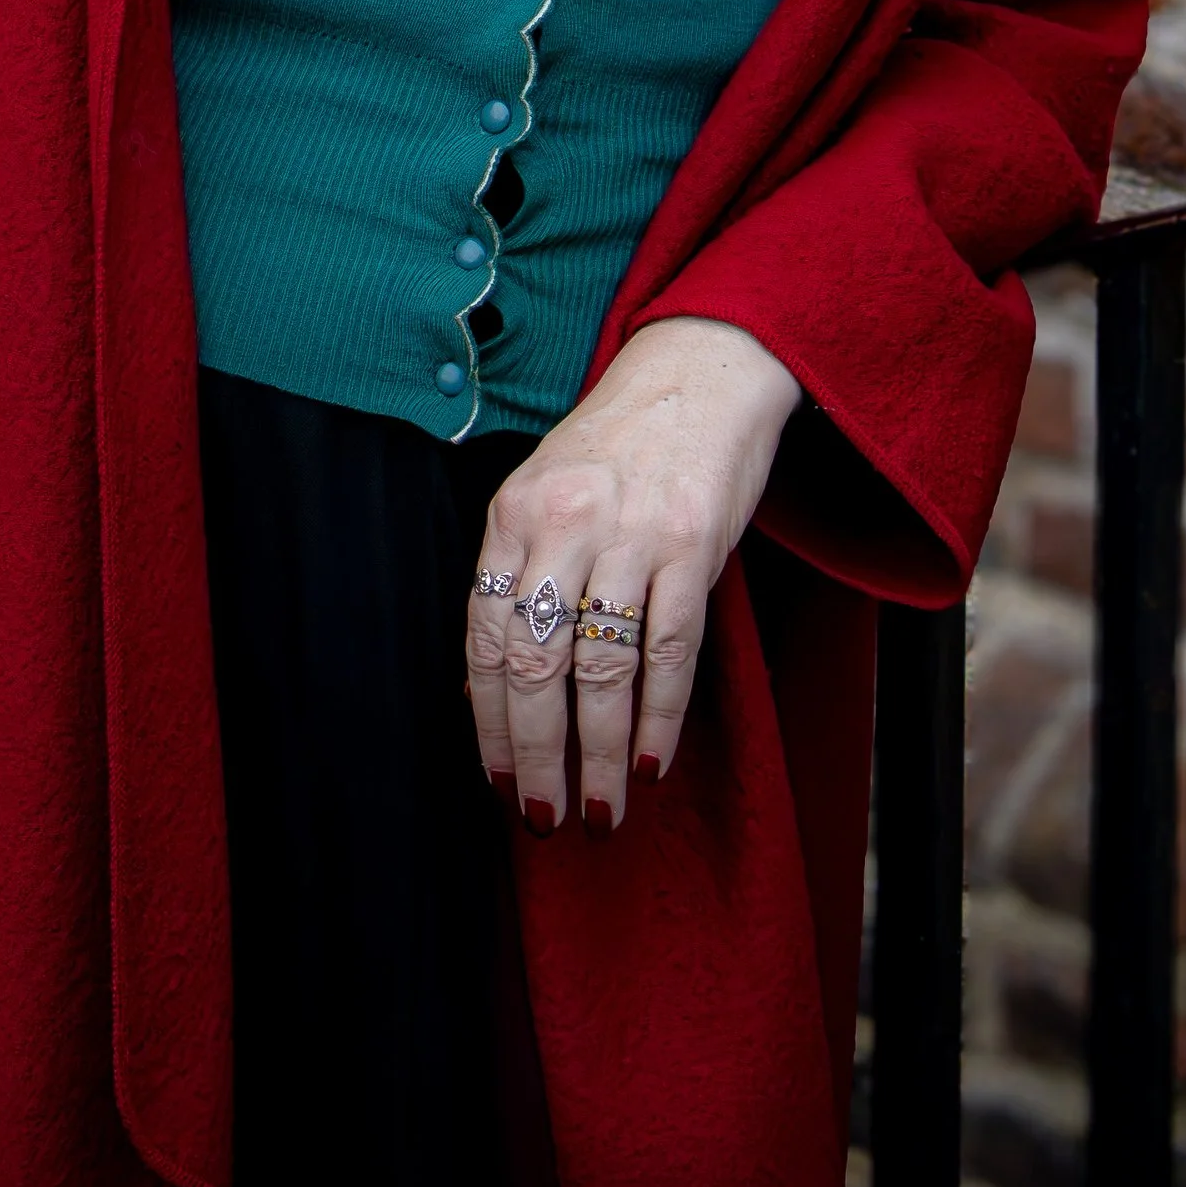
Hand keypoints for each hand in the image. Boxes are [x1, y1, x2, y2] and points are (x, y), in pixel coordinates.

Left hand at [466, 316, 800, 836]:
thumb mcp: (548, 490)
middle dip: (537, 754)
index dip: (489, 720)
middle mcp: (565, 523)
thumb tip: (496, 687)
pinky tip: (652, 762)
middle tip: (543, 816)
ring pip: (603, 668)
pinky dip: (660, 716)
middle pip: (536, 663)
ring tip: (600, 810)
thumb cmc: (618, 443)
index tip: (498, 780)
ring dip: (600, 752)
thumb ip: (521, 571)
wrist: (699, 370)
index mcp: (515, 512)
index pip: (486, 636)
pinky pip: (669, 648)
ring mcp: (631, 533)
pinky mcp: (693, 543)